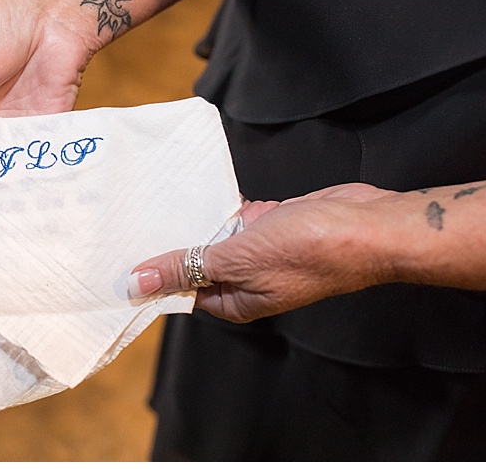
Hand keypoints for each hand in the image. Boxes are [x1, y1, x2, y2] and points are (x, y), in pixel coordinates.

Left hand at [126, 183, 399, 322]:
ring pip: (217, 235)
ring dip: (196, 217)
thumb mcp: (238, 259)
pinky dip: (223, 202)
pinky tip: (201, 185)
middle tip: (130, 214)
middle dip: (170, 241)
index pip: (182, 291)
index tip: (119, 252)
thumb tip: (137, 284)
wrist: (366, 226)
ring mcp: (262, 251)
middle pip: (197, 262)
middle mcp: (246, 280)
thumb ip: (187, 267)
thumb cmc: (310, 250)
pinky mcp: (276, 224)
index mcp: (235, 301)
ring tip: (156, 195)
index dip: (153, 274)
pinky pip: (239, 215)